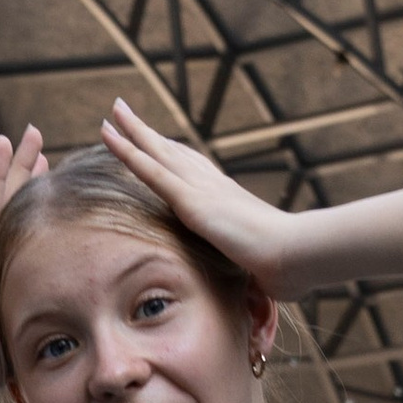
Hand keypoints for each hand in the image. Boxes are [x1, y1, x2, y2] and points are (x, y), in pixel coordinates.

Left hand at [100, 96, 292, 299]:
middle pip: (174, 152)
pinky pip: (150, 170)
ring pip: (158, 152)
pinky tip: (108, 135)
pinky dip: (127, 151)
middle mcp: (213, 186)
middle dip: (149, 133)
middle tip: (126, 112)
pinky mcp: (190, 201)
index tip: (161, 141)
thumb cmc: (285, 267)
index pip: (195, 170)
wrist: (294, 256)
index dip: (175, 154)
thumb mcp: (258, 268)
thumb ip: (250, 270)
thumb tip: (259, 291)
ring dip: (133, 131)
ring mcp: (201, 190)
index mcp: (227, 199)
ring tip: (114, 111)